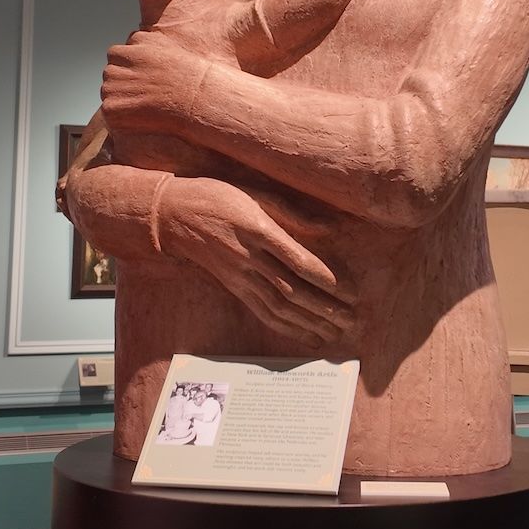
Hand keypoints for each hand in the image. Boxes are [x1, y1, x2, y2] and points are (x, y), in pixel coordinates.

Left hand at [102, 30, 209, 134]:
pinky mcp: (111, 108)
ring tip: (146, 104)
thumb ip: (140, 41)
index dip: (129, 67)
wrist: (194, 98)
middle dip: (123, 83)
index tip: (145, 77)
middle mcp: (113, 67)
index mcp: (123, 50)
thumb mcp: (162, 43)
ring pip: (108, 93)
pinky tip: (141, 116)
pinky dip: (121, 116)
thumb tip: (129, 42)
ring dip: (121, 99)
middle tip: (146, 93)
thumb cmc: (184, 73)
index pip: (115, 56)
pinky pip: (110, 113)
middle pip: (110, 75)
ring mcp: (110, 88)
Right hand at [155, 176, 356, 344]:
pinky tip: (306, 335)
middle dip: (325, 309)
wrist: (175, 215)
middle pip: (293, 291)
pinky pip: (263, 312)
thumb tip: (331, 227)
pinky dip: (287, 327)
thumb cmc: (221, 197)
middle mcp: (250, 259)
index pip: (299, 263)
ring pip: (280, 307)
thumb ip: (294, 213)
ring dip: (310, 323)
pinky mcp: (235, 288)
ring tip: (336, 333)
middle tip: (352, 320)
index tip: (351, 292)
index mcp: (259, 231)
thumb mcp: (258, 194)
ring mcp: (241, 277)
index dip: (327, 280)